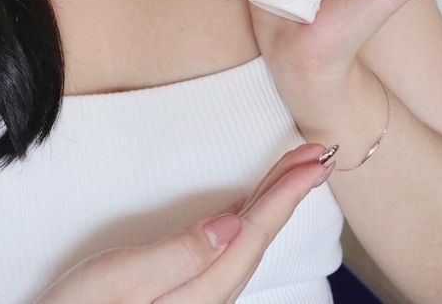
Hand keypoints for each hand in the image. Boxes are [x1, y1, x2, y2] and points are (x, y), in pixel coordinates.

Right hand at [35, 143, 333, 302]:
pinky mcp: (181, 286)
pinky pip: (229, 246)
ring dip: (274, 201)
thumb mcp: (124, 280)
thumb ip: (180, 255)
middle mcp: (208, 293)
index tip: (313, 160)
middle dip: (289, 191)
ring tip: (295, 171)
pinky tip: (250, 207)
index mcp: (202, 289)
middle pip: (258, 235)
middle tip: (317, 152)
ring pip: (247, 239)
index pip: (254, 232)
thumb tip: (232, 224)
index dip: (286, 193)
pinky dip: (249, 217)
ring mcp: (196, 292)